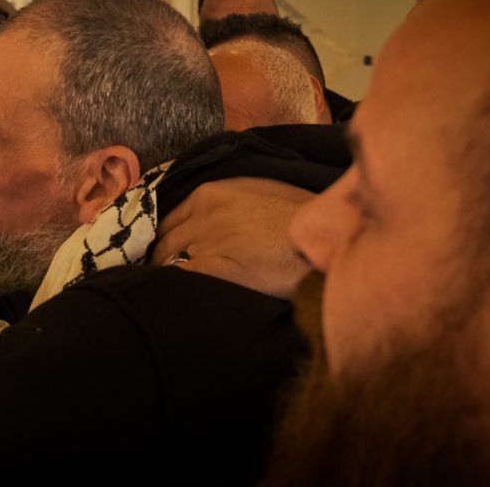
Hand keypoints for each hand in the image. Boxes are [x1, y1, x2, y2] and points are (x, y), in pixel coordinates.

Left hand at [152, 178, 313, 298]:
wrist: (326, 237)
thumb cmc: (302, 217)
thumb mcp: (261, 193)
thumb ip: (230, 203)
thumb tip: (215, 221)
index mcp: (211, 192)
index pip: (170, 217)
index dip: (167, 237)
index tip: (168, 252)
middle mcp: (203, 213)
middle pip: (164, 239)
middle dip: (163, 258)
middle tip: (166, 276)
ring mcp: (207, 239)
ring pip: (168, 259)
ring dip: (168, 274)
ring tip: (172, 291)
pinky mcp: (215, 265)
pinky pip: (180, 277)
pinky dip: (177, 287)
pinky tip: (181, 297)